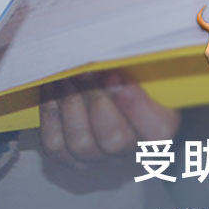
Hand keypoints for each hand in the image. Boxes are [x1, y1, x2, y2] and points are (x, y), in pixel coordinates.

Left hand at [39, 71, 179, 165]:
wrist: (103, 85)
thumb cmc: (128, 72)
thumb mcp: (140, 65)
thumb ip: (135, 62)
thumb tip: (117, 53)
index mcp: (156, 125)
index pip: (158, 132)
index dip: (139, 108)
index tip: (121, 78)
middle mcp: (128, 148)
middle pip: (114, 140)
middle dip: (97, 100)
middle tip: (88, 71)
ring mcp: (97, 155)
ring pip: (82, 143)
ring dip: (71, 105)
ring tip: (67, 76)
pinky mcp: (68, 156)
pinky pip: (55, 144)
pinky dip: (51, 113)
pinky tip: (52, 87)